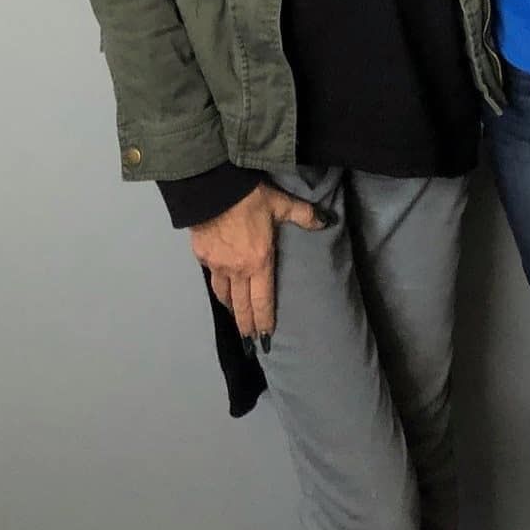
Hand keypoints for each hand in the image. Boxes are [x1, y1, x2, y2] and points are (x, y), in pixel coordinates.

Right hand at [189, 184, 328, 341]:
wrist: (213, 188)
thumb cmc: (250, 198)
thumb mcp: (281, 203)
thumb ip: (303, 215)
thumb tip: (327, 221)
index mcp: (259, 262)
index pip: (262, 301)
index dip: (264, 320)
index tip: (266, 337)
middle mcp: (238, 271)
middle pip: (242, 306)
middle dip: (246, 325)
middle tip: (249, 341)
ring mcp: (217, 266)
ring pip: (224, 295)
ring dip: (231, 309)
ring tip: (235, 317)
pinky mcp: (202, 257)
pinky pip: (212, 276)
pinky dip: (218, 286)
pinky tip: (220, 287)